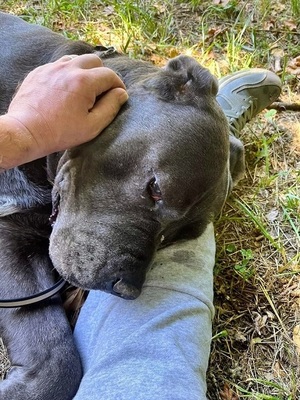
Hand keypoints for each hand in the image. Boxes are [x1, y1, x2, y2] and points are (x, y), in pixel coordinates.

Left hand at [4, 53, 127, 157]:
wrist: (26, 131)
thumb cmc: (60, 132)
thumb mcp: (92, 126)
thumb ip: (111, 107)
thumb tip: (121, 93)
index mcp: (84, 81)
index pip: (110, 75)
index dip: (118, 86)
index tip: (118, 96)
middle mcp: (69, 68)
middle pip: (94, 61)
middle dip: (102, 75)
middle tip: (101, 93)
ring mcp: (52, 68)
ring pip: (76, 59)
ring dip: (85, 71)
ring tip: (84, 89)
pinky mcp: (40, 71)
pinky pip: (60, 65)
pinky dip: (68, 73)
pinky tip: (66, 89)